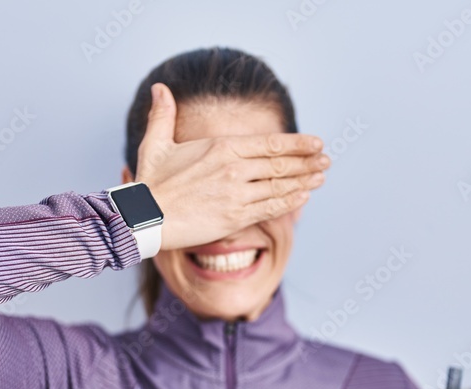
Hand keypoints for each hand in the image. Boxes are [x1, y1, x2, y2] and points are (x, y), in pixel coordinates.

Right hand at [134, 82, 329, 250]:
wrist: (144, 218)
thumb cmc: (150, 183)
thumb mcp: (155, 144)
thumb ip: (163, 115)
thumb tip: (160, 88)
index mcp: (221, 148)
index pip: (270, 143)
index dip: (298, 143)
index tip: (316, 142)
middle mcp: (234, 170)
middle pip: (281, 164)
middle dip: (308, 161)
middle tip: (327, 159)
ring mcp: (236, 195)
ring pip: (280, 186)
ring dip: (305, 181)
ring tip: (322, 175)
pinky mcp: (235, 218)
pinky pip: (270, 208)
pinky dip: (290, 201)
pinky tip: (303, 196)